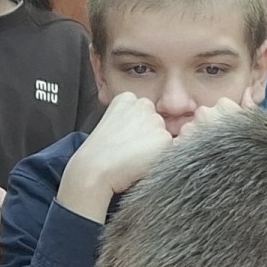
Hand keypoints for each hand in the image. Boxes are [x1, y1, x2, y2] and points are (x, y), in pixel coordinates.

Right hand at [60, 88, 184, 214]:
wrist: (94, 169)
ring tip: (133, 157)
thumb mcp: (112, 126)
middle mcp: (143, 104)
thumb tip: (149, 132)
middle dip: (146, 139)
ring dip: (154, 149)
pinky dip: (160, 159)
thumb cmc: (99, 154)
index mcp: (127, 98)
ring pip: (163, 137)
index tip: (121, 141)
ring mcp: (155, 120)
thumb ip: (131, 121)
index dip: (134, 133)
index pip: (142, 115)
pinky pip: (171, 151)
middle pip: (156, 124)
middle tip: (127, 151)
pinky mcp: (164, 138)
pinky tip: (141, 162)